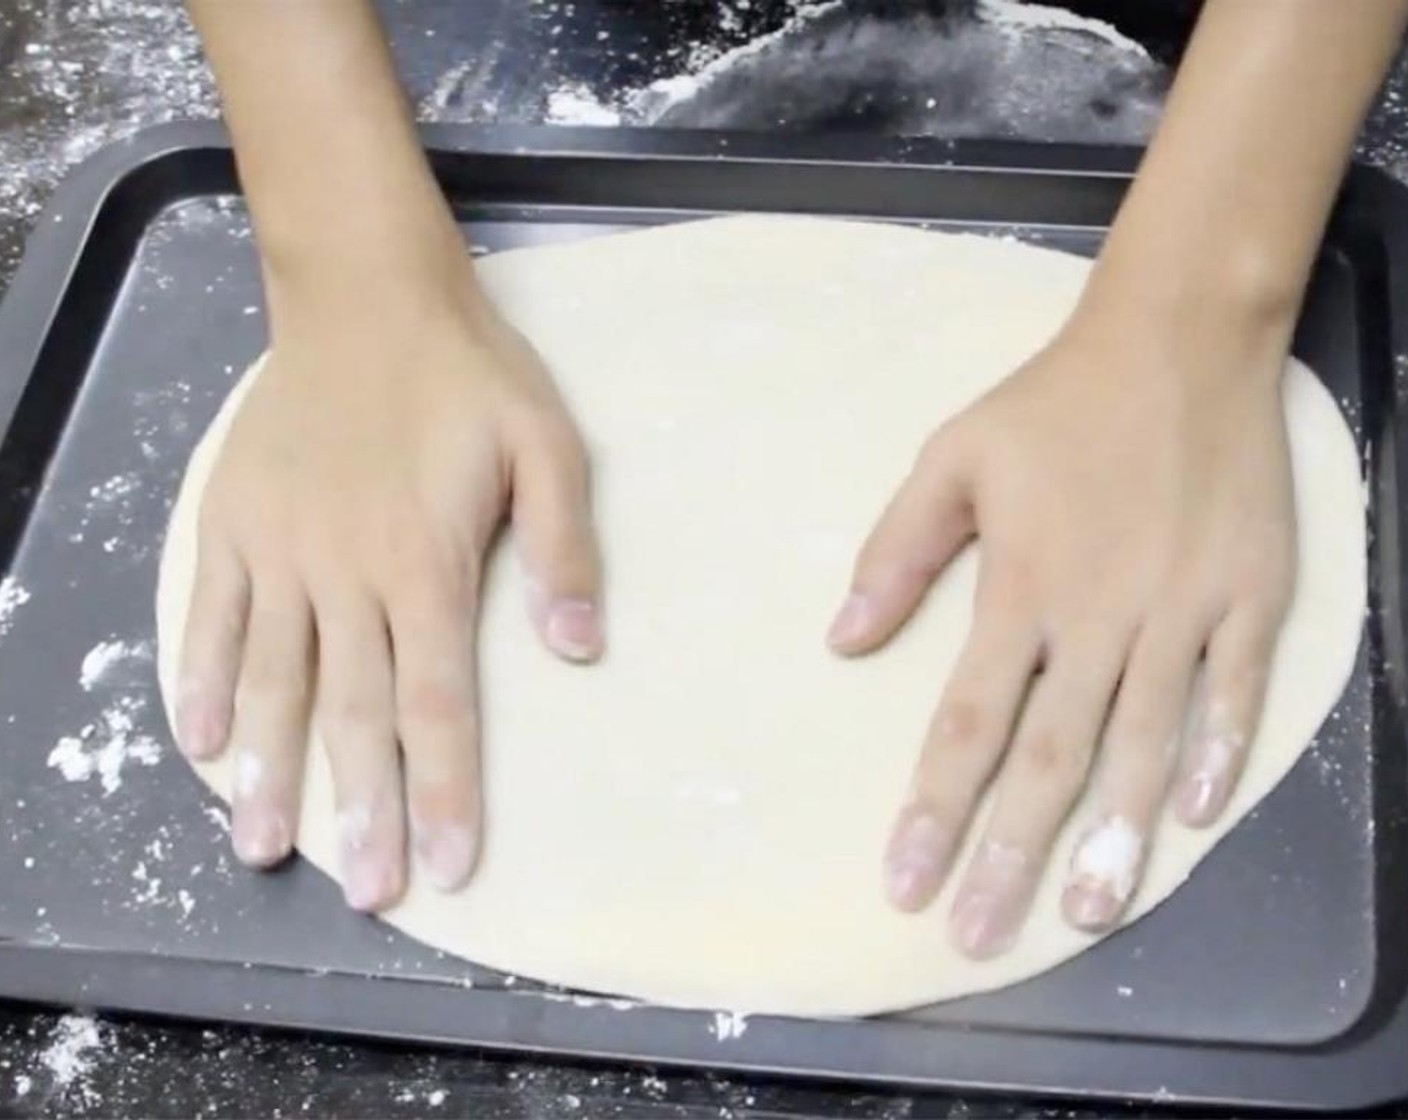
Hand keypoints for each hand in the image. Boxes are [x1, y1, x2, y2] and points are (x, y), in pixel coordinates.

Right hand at [173, 262, 601, 910]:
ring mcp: (279, 548)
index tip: (446, 867)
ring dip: (271, 769)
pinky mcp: (234, 521)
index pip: (438, 702)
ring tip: (264, 847)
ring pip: (273, 679)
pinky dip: (202, 679)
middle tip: (364, 893)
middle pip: (354, 711)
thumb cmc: (469, 372)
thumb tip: (579, 650)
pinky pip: (212, 614)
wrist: (368, 293)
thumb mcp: (548, 444)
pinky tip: (201, 739)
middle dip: (361, 808)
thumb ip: (563, 548)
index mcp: (426, 562)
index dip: (444, 790)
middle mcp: (346, 571)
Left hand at [829, 307, 1295, 957]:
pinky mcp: (1251, 592)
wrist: (1179, 341)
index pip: (967, 723)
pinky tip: (1193, 815)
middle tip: (980, 937)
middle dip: (1010, 854)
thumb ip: (897, 552)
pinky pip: (1237, 689)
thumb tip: (841, 641)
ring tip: (1086, 913)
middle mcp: (1102, 614)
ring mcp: (1185, 608)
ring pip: (1146, 742)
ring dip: (1115, 835)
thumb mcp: (951, 458)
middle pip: (1050, 757)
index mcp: (1021, 588)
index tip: (906, 882)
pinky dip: (1218, 752)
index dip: (934, 810)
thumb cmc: (1053, 404)